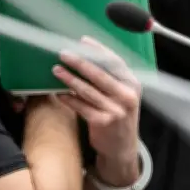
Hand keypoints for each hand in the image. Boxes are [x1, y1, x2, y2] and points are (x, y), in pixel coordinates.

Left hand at [53, 37, 140, 170]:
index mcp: (132, 84)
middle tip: (63, 54)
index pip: (115, 62)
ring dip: (69, 79)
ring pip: (88, 90)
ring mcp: (115, 110)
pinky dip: (69, 99)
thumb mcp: (123, 95)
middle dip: (80, 62)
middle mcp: (126, 96)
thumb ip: (111, 78)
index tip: (83, 41)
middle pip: (100, 74)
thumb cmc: (119, 115)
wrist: (122, 147)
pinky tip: (58, 93)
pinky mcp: (103, 123)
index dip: (98, 50)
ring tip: (56, 70)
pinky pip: (81, 107)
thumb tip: (85, 56)